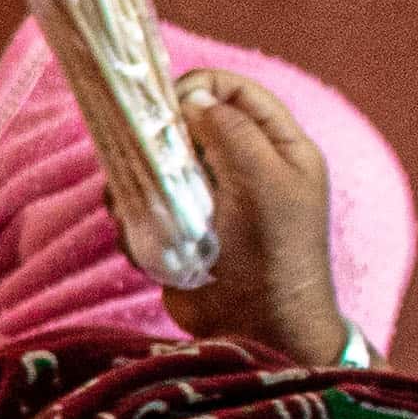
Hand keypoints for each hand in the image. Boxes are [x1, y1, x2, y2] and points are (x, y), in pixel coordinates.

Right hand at [158, 69, 355, 365]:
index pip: (236, 91)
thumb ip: (232, 131)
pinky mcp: (181, 230)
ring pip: (159, 165)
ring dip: (144, 182)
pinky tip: (146, 238)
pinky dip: (139, 218)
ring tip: (144, 206)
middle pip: (190, 125)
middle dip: (165, 140)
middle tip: (153, 162)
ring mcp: (210, 200)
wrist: (259, 330)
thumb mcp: (265, 182)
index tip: (171, 106)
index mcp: (279, 148)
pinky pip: (146, 206)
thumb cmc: (275, 255)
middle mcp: (244, 167)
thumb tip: (193, 101)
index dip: (201, 88)